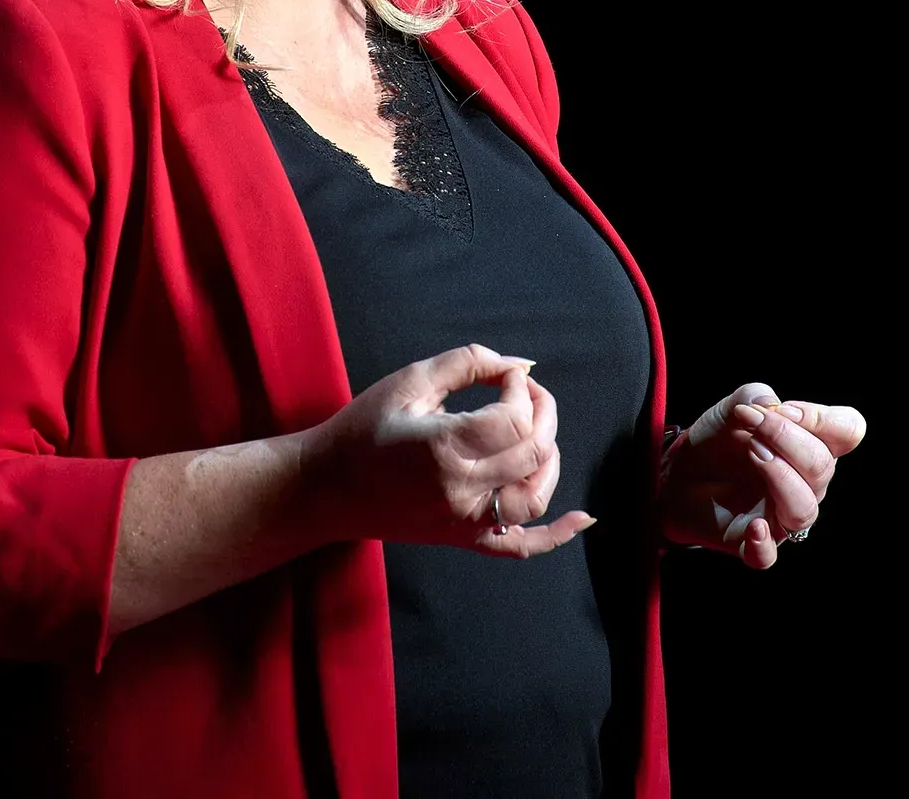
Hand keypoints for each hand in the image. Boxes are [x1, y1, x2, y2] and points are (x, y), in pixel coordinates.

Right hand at [302, 343, 595, 558]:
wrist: (325, 488)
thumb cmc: (362, 429)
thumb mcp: (409, 381)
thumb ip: (465, 362)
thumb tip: (517, 364)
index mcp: (445, 447)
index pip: (513, 416)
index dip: (518, 386)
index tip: (501, 374)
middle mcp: (461, 489)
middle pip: (533, 451)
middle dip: (541, 410)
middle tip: (523, 390)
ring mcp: (465, 520)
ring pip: (536, 496)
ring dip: (550, 458)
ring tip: (535, 430)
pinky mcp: (463, 538)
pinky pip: (520, 546)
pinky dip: (556, 535)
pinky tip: (583, 518)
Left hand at [658, 381, 866, 569]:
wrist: (677, 472)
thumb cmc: (717, 440)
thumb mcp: (734, 406)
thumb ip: (756, 396)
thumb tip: (772, 406)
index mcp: (811, 446)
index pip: (848, 432)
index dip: (823, 419)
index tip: (783, 409)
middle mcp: (806, 484)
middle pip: (823, 467)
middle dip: (787, 439)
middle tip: (752, 428)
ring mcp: (780, 516)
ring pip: (803, 508)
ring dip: (779, 475)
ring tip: (751, 452)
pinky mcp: (751, 543)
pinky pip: (767, 555)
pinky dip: (762, 543)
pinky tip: (753, 526)